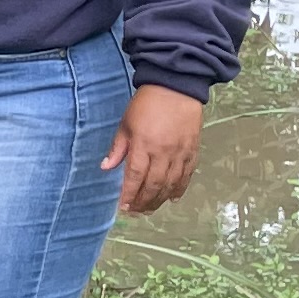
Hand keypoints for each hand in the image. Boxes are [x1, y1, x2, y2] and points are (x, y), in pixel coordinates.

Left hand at [102, 86, 203, 213]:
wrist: (176, 86)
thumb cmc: (147, 103)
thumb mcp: (126, 123)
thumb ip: (118, 148)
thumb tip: (106, 167)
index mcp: (143, 144)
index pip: (134, 176)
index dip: (129, 194)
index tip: (123, 207)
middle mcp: (162, 152)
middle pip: (153, 185)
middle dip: (143, 202)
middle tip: (136, 211)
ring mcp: (179, 152)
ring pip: (170, 184)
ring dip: (160, 199)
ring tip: (150, 209)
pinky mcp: (192, 150)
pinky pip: (187, 174)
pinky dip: (180, 188)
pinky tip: (172, 198)